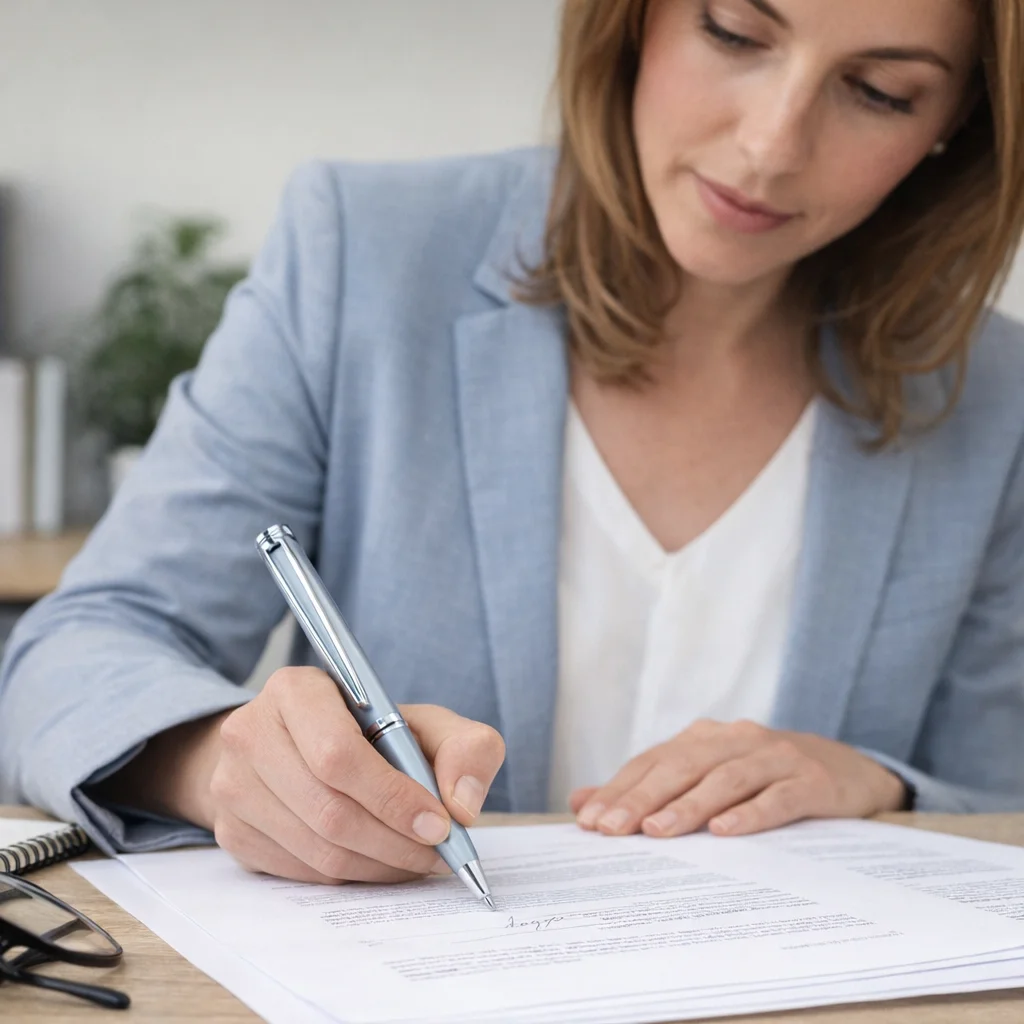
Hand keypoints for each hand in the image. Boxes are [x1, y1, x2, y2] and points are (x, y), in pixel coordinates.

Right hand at [133, 668, 504, 884]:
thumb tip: (464, 806)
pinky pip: (300, 872)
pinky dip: (351, 876)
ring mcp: (231, 785)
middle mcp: (250, 732)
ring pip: (315, 850)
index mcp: (295, 689)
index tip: (440, 825)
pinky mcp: (231, 832)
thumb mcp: (425, 722)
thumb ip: (466, 748)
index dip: (392, 797)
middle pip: (328, 809)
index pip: (338, 754)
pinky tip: (381, 862)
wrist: (300, 746)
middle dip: (395, 841)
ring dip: (379, 866)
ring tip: (417, 859)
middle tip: (438, 853)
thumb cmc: (371, 732)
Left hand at [570, 719, 906, 838]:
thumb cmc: (764, 777)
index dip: (620, 789)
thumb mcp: (706, 776)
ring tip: (657, 831)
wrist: (848, 770)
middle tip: (611, 829)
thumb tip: (580, 801)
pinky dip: (749, 813)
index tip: (589, 821)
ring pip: (724, 779)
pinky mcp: (810, 781)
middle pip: (681, 767)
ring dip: (688, 806)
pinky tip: (724, 832)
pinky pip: (776, 797)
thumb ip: (646, 789)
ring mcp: (774, 758)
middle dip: (642, 799)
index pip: (653, 763)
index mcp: (704, 739)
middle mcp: (735, 740)